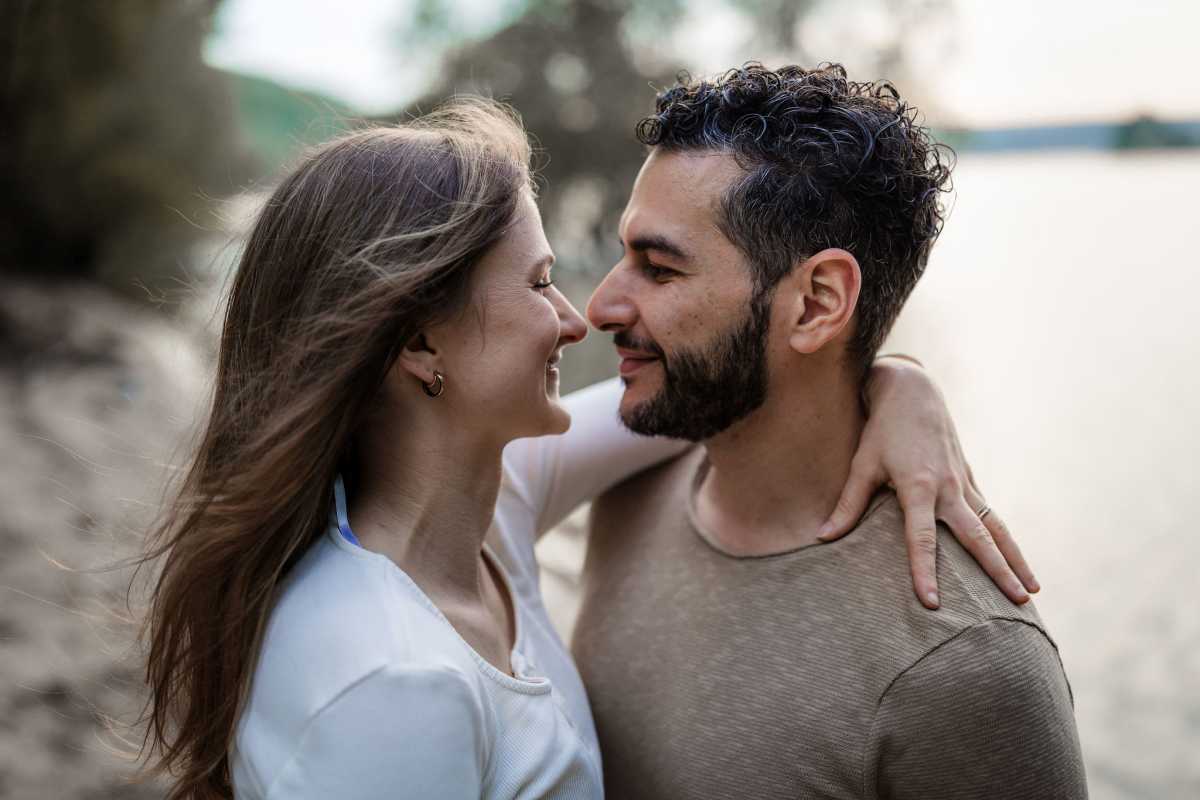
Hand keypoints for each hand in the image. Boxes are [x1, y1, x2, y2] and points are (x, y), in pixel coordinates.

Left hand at [818, 356, 1038, 608]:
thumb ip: (848, 505)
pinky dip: (1007, 540)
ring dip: (1016, 559)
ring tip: (1033, 592)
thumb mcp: (862, 464)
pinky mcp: (970, 479)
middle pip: (977, 537)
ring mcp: (964, 483)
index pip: (922, 538)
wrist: (912, 392)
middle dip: (998, 570)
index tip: (932, 603)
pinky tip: (1018, 562)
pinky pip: (992, 515)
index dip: (924, 571)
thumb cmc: (882, 431)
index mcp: (918, 486)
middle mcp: (948, 488)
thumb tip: (822, 536)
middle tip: (1018, 603)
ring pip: (996, 527)